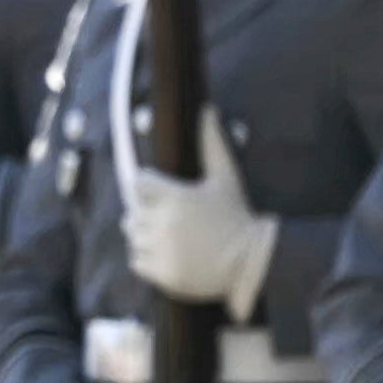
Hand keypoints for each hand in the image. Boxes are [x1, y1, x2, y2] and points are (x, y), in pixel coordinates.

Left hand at [123, 116, 278, 317]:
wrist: (250, 261)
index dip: (148, 188)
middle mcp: (165, 223)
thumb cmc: (236, 216)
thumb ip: (212, 144)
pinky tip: (171, 254)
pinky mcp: (162, 273)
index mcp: (177, 197)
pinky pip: (136, 261)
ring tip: (173, 238)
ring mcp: (162, 250)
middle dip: (147, 214)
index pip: (137, 184)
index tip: (164, 194)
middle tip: (171, 220)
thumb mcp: (226, 178)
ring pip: (133, 237)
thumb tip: (207, 108)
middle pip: (132, 213)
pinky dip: (147, 259)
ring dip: (146, 237)